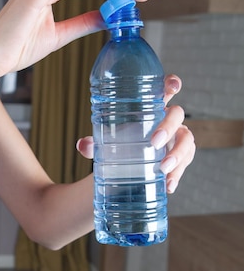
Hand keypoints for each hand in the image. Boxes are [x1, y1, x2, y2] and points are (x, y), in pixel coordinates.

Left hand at [77, 75, 195, 193]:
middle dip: (168, 127)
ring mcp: (177, 139)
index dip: (171, 84)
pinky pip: (184, 164)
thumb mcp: (104, 145)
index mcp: (151, 109)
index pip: (165, 90)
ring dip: (177, 155)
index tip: (174, 87)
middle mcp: (168, 121)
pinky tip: (168, 186)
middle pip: (177, 115)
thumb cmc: (116, 147)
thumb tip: (83, 145)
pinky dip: (177, 176)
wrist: (123, 171)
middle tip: (154, 143)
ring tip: (163, 170)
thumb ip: (94, 144)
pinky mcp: (181, 159)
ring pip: (187, 141)